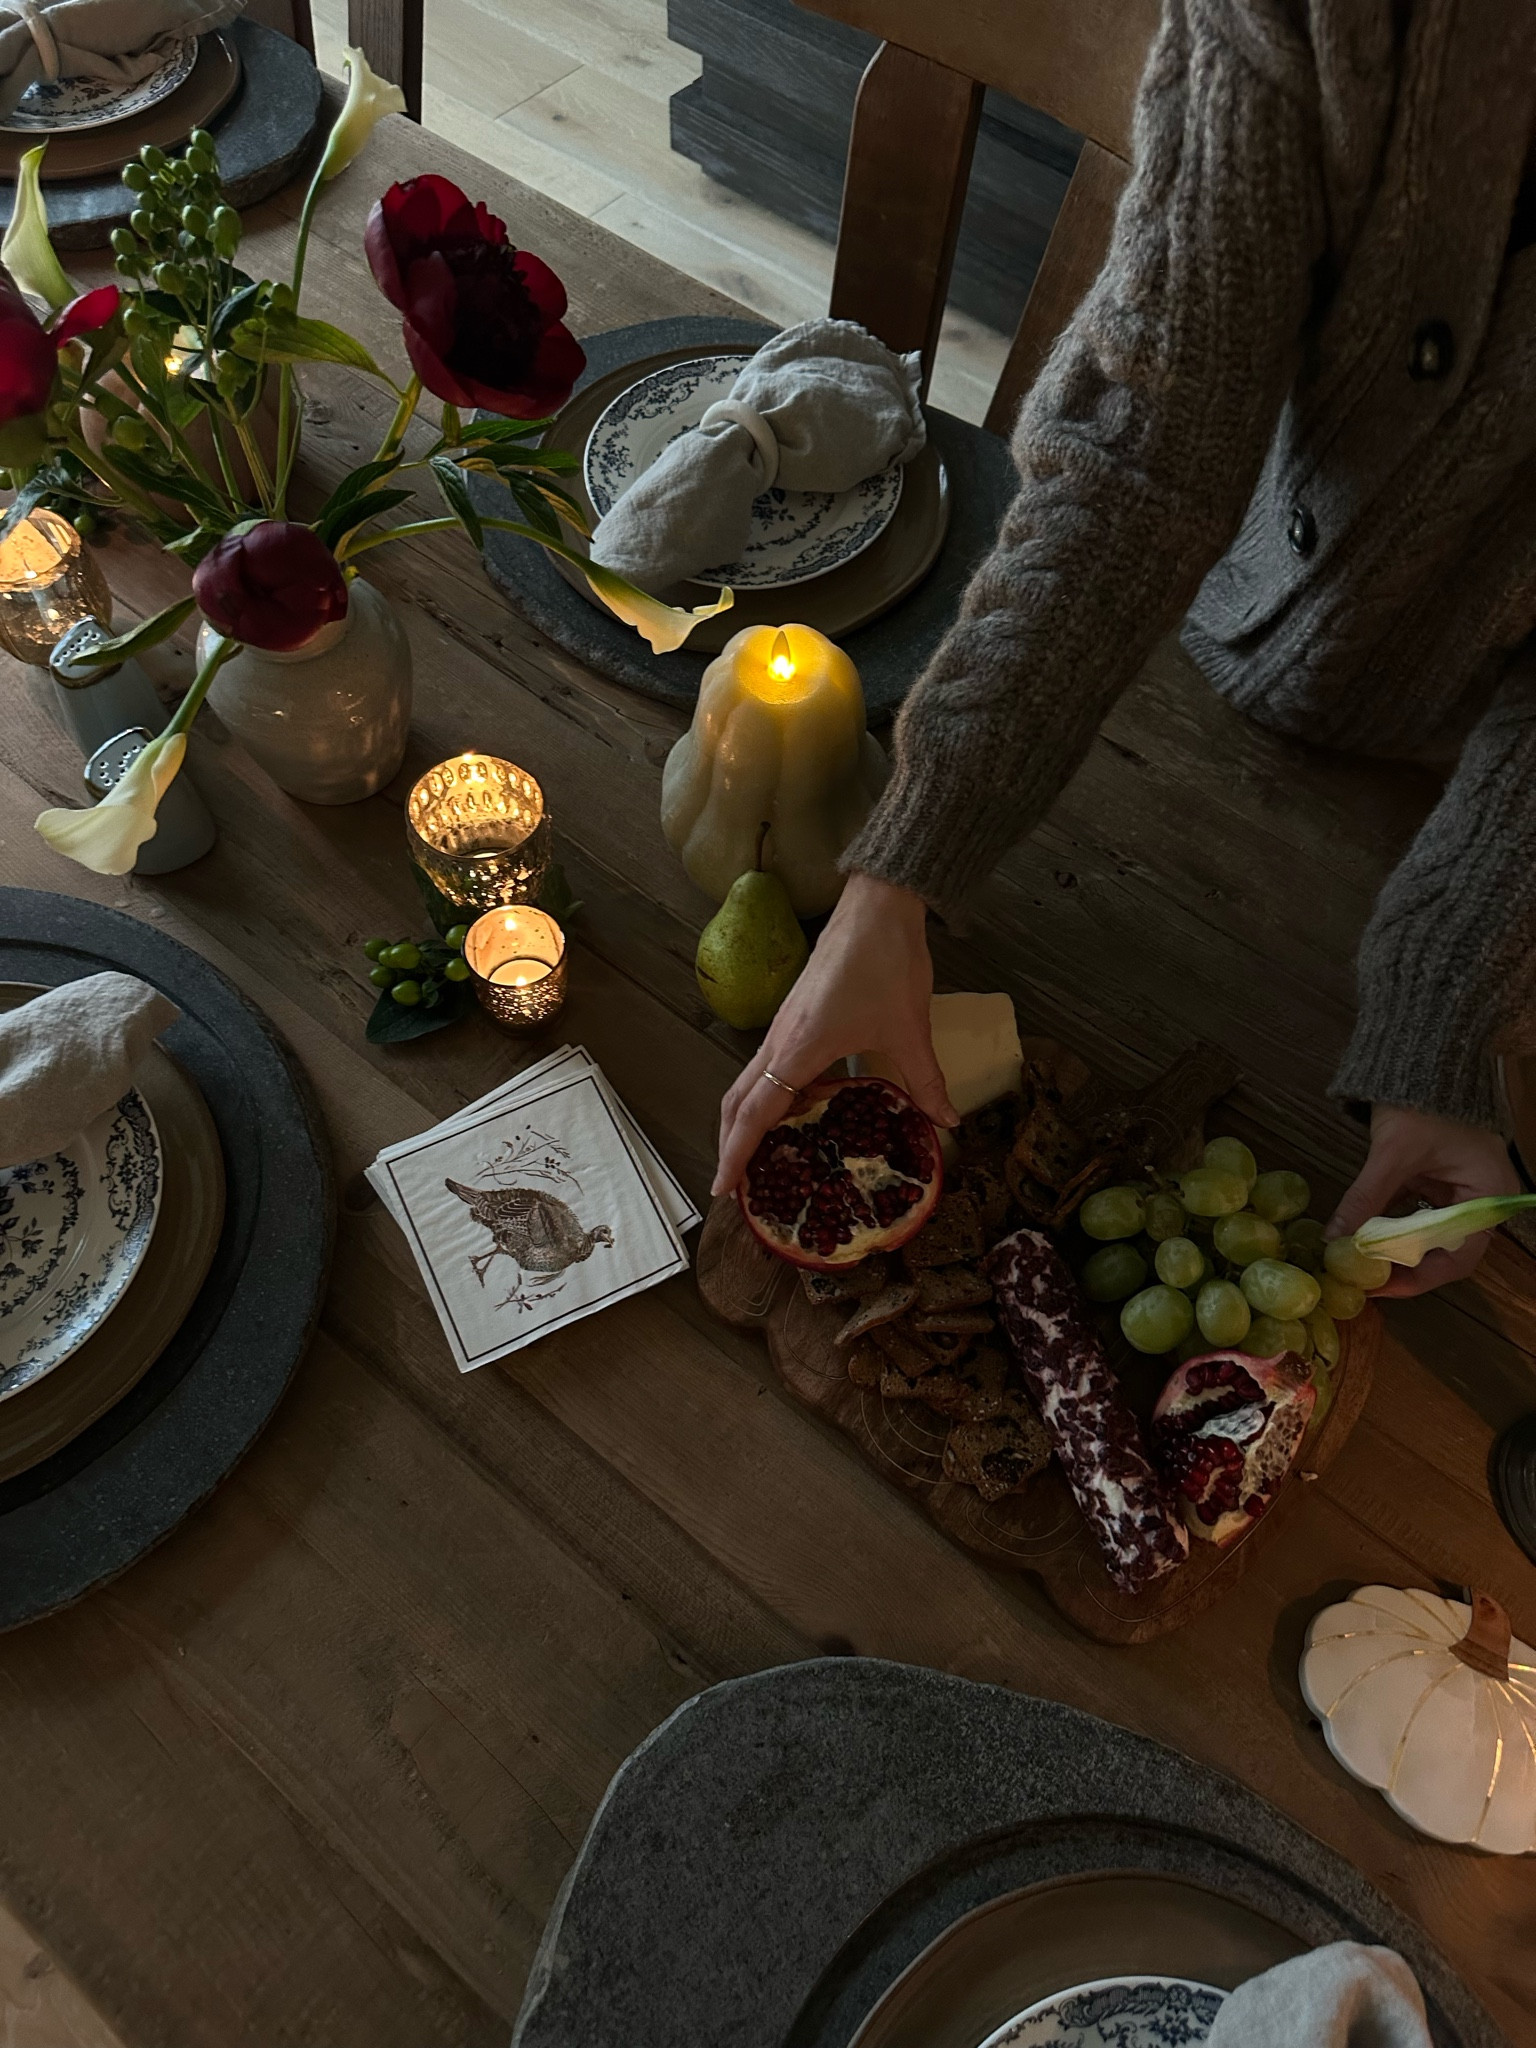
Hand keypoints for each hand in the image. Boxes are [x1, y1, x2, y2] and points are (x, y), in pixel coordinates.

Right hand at [711, 871, 958, 1196]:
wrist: (877, 904)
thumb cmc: (887, 963)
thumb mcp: (909, 1029)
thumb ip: (925, 1081)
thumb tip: (947, 1123)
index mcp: (799, 1048)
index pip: (755, 1113)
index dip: (735, 1154)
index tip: (721, 1188)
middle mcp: (780, 1039)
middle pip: (738, 1101)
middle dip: (731, 1143)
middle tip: (736, 1184)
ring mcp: (784, 1025)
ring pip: (751, 1082)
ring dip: (749, 1119)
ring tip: (765, 1156)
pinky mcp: (796, 1014)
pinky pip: (772, 1065)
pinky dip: (773, 1094)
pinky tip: (805, 1107)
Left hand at [1326, 1104, 1518, 1297]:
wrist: (1422, 1056)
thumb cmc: (1423, 1100)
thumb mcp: (1393, 1153)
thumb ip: (1365, 1199)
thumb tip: (1333, 1240)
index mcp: (1487, 1196)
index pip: (1459, 1257)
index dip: (1418, 1278)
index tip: (1379, 1287)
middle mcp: (1478, 1200)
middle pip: (1441, 1250)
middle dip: (1400, 1266)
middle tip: (1360, 1278)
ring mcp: (1456, 1191)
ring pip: (1422, 1234)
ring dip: (1389, 1247)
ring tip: (1354, 1262)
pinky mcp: (1434, 1180)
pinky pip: (1410, 1213)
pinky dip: (1385, 1224)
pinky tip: (1357, 1234)